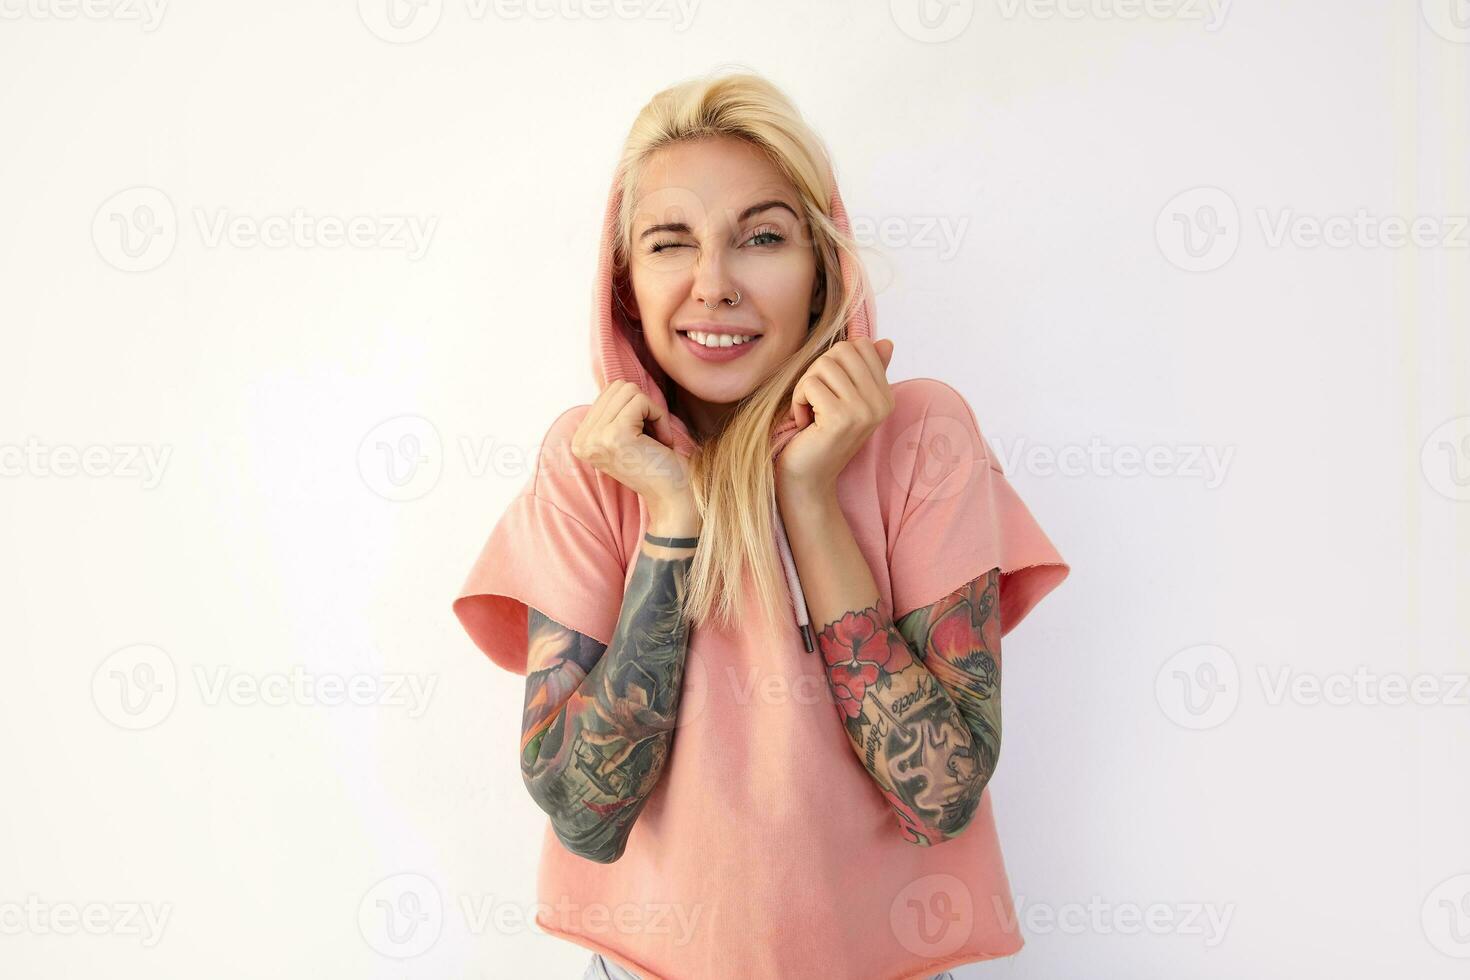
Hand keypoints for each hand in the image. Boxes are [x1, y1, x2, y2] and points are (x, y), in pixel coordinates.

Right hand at [572, 380, 695, 517]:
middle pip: (616, 387)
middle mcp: (581, 441)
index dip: (635, 408)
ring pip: (629, 391)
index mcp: (580, 440)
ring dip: (652, 412)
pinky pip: (641, 401)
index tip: (643, 438)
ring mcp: (595, 438)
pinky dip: (659, 417)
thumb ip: (613, 411)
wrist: (675, 497)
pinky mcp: (615, 435)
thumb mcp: (627, 435)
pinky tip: (662, 442)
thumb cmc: (659, 465)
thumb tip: (618, 384)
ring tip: (656, 440)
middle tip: (652, 438)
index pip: (607, 392)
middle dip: (643, 406)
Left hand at [777, 337, 895, 495]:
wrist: (808, 480)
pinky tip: (803, 423)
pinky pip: (810, 384)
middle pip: (841, 351)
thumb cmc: (820, 437)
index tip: (828, 392)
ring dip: (805, 387)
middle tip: (814, 401)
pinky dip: (798, 401)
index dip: (834, 362)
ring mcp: (864, 411)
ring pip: (823, 364)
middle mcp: (881, 403)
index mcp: (885, 396)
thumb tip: (886, 342)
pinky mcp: (841, 419)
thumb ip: (864, 372)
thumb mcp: (845, 400)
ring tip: (809, 413)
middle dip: (817, 371)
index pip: (861, 346)